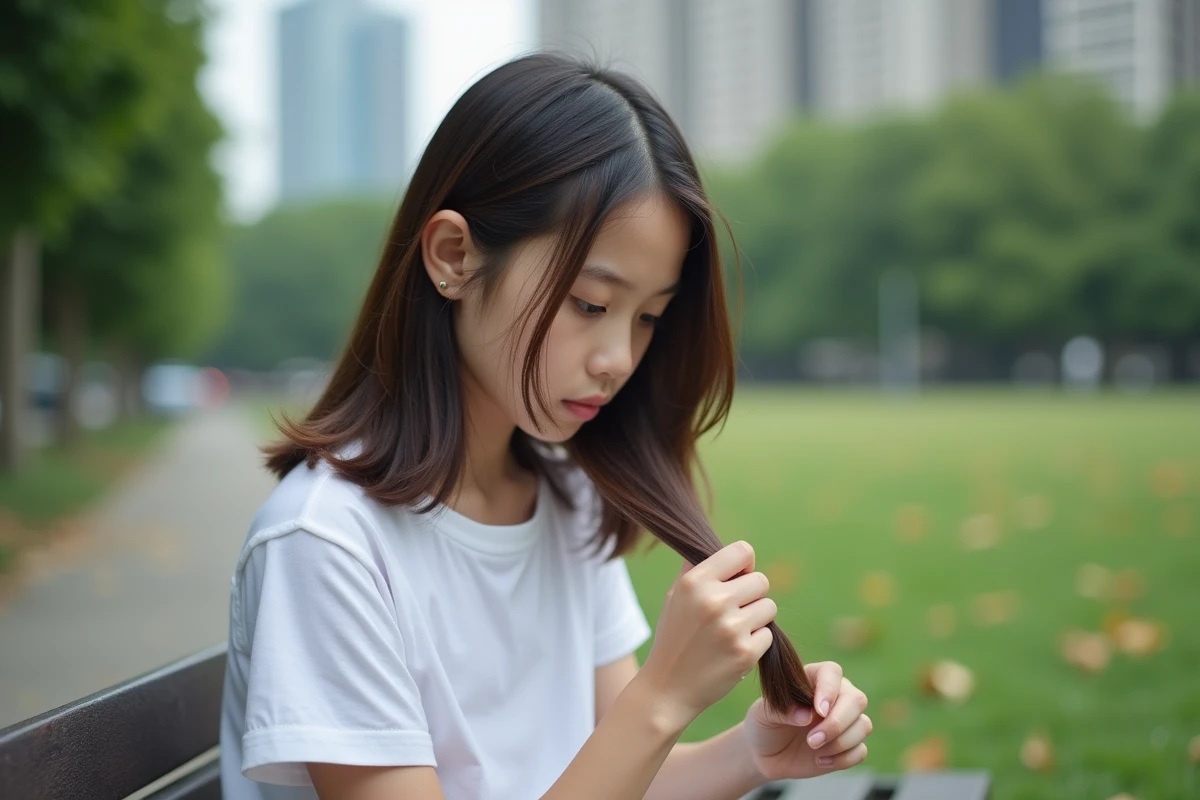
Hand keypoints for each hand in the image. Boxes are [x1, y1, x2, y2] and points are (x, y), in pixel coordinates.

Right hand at [639, 542, 776, 729]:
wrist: (667, 689)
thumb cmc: (674, 637)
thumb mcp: (676, 596)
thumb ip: (695, 568)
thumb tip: (713, 544)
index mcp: (695, 581)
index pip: (742, 551)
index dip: (744, 565)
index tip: (737, 578)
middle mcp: (713, 600)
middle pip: (761, 580)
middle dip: (752, 595)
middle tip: (734, 612)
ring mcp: (731, 628)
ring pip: (769, 607)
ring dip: (757, 619)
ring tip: (734, 631)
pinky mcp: (746, 653)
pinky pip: (768, 635)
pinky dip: (756, 642)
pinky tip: (734, 650)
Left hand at [742, 661, 869, 780]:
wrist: (765, 755)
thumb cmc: (764, 725)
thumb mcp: (763, 714)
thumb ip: (782, 710)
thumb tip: (807, 715)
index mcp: (813, 679)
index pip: (832, 672)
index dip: (829, 689)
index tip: (818, 711)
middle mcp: (835, 696)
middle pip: (857, 699)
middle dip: (837, 723)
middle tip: (812, 740)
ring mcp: (845, 721)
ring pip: (863, 725)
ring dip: (840, 742)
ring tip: (813, 749)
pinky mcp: (849, 745)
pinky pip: (860, 750)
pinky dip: (842, 759)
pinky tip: (820, 761)